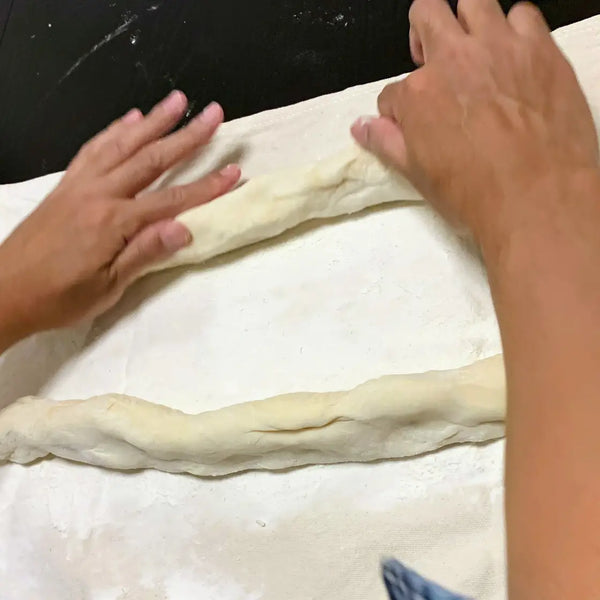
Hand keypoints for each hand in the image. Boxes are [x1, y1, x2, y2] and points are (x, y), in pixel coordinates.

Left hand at [0, 91, 239, 346]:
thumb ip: (145, 253)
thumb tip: (184, 228)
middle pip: (152, 159)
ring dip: (153, 121)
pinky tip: (129, 119)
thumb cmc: (60, 297)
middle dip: (186, 136)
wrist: (4, 290)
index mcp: (114, 222)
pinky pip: (94, 149)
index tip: (234, 170)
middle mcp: (99, 194)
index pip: (172, 199)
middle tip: (213, 114)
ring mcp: (81, 185)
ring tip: (177, 100)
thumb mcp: (108, 287)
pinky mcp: (66, 184)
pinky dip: (114, 130)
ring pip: (123, 144)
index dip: (207, 186)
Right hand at [351, 0, 597, 247]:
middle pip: (426, 14)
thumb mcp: (418, 175)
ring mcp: (498, 47)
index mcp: (418, 93)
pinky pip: (522, 14)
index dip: (398, 110)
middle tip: (432, 60)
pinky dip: (514, 30)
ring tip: (474, 51)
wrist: (538, 197)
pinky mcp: (540, 47)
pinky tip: (514, 58)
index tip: (411, 125)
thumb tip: (360, 127)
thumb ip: (386, 142)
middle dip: (422, 34)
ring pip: (473, 2)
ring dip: (466, 22)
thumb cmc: (475, 194)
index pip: (393, 92)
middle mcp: (453, 58)